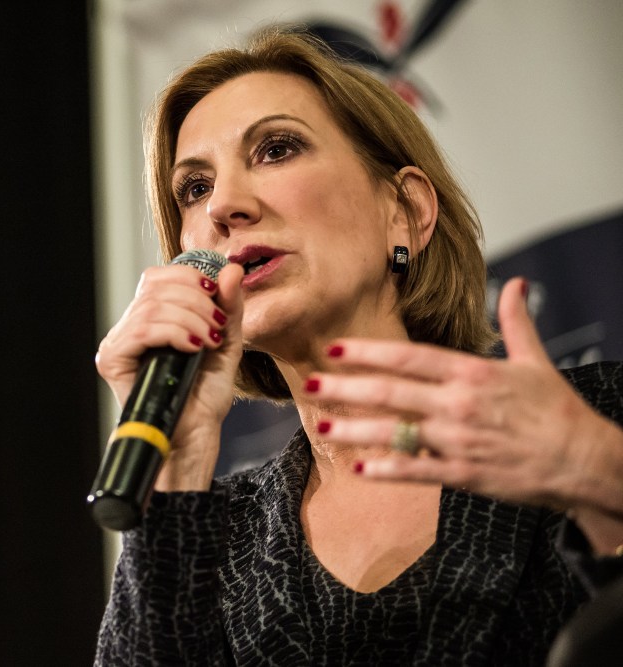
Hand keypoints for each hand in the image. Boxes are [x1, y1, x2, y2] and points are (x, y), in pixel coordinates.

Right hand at [95, 261, 244, 488]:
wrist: (194, 435)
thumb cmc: (204, 396)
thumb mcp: (225, 340)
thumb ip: (229, 306)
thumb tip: (230, 268)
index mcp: (149, 319)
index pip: (160, 277)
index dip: (190, 278)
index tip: (218, 297)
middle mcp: (128, 327)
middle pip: (155, 286)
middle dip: (196, 300)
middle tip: (217, 326)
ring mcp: (117, 343)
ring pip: (151, 307)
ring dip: (190, 319)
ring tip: (209, 341)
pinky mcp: (112, 360)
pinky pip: (141, 330)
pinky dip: (174, 333)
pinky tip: (193, 348)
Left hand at [307, 277, 622, 527]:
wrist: (585, 461)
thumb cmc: (558, 411)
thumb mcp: (536, 361)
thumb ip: (516, 322)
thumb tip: (518, 284)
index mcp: (472, 372)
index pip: (409, 357)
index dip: (368, 352)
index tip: (335, 349)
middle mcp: (460, 403)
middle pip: (390, 392)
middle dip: (345, 388)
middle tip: (309, 383)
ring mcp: (459, 440)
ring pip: (395, 432)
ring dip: (353, 429)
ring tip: (319, 424)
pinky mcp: (464, 473)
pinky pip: (417, 470)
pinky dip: (387, 469)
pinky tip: (358, 468)